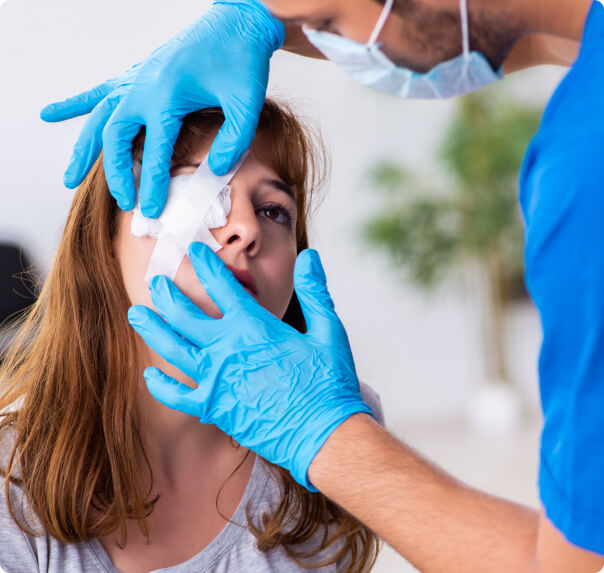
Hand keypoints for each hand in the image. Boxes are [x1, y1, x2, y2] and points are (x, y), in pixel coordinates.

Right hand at [40, 0, 284, 217]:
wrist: (236, 22)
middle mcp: (143, 87)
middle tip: (124, 202)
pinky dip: (76, 104)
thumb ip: (234, 139)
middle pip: (117, 138)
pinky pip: (101, 92)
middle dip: (117, 174)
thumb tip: (216, 171)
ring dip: (84, 150)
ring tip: (69, 179)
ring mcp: (137, 79)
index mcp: (167, 96)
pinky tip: (53, 113)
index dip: (154, 184)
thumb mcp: (247, 103)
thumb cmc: (243, 60)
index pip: (156, 151)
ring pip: (100, 119)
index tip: (152, 210)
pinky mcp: (139, 74)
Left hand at [127, 243, 372, 490]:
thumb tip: (310, 256)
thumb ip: (315, 291)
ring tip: (137, 313)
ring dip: (152, 328)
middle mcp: (228, 348)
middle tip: (155, 282)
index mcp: (255, 326)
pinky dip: (160, 385)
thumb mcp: (328, 330)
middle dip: (167, 294)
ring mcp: (216, 379)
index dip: (206, 265)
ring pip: (172, 348)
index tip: (194, 251)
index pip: (223, 286)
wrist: (324, 434)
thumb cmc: (329, 382)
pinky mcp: (214, 407)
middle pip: (185, 314)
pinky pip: (177, 395)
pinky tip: (148, 375)